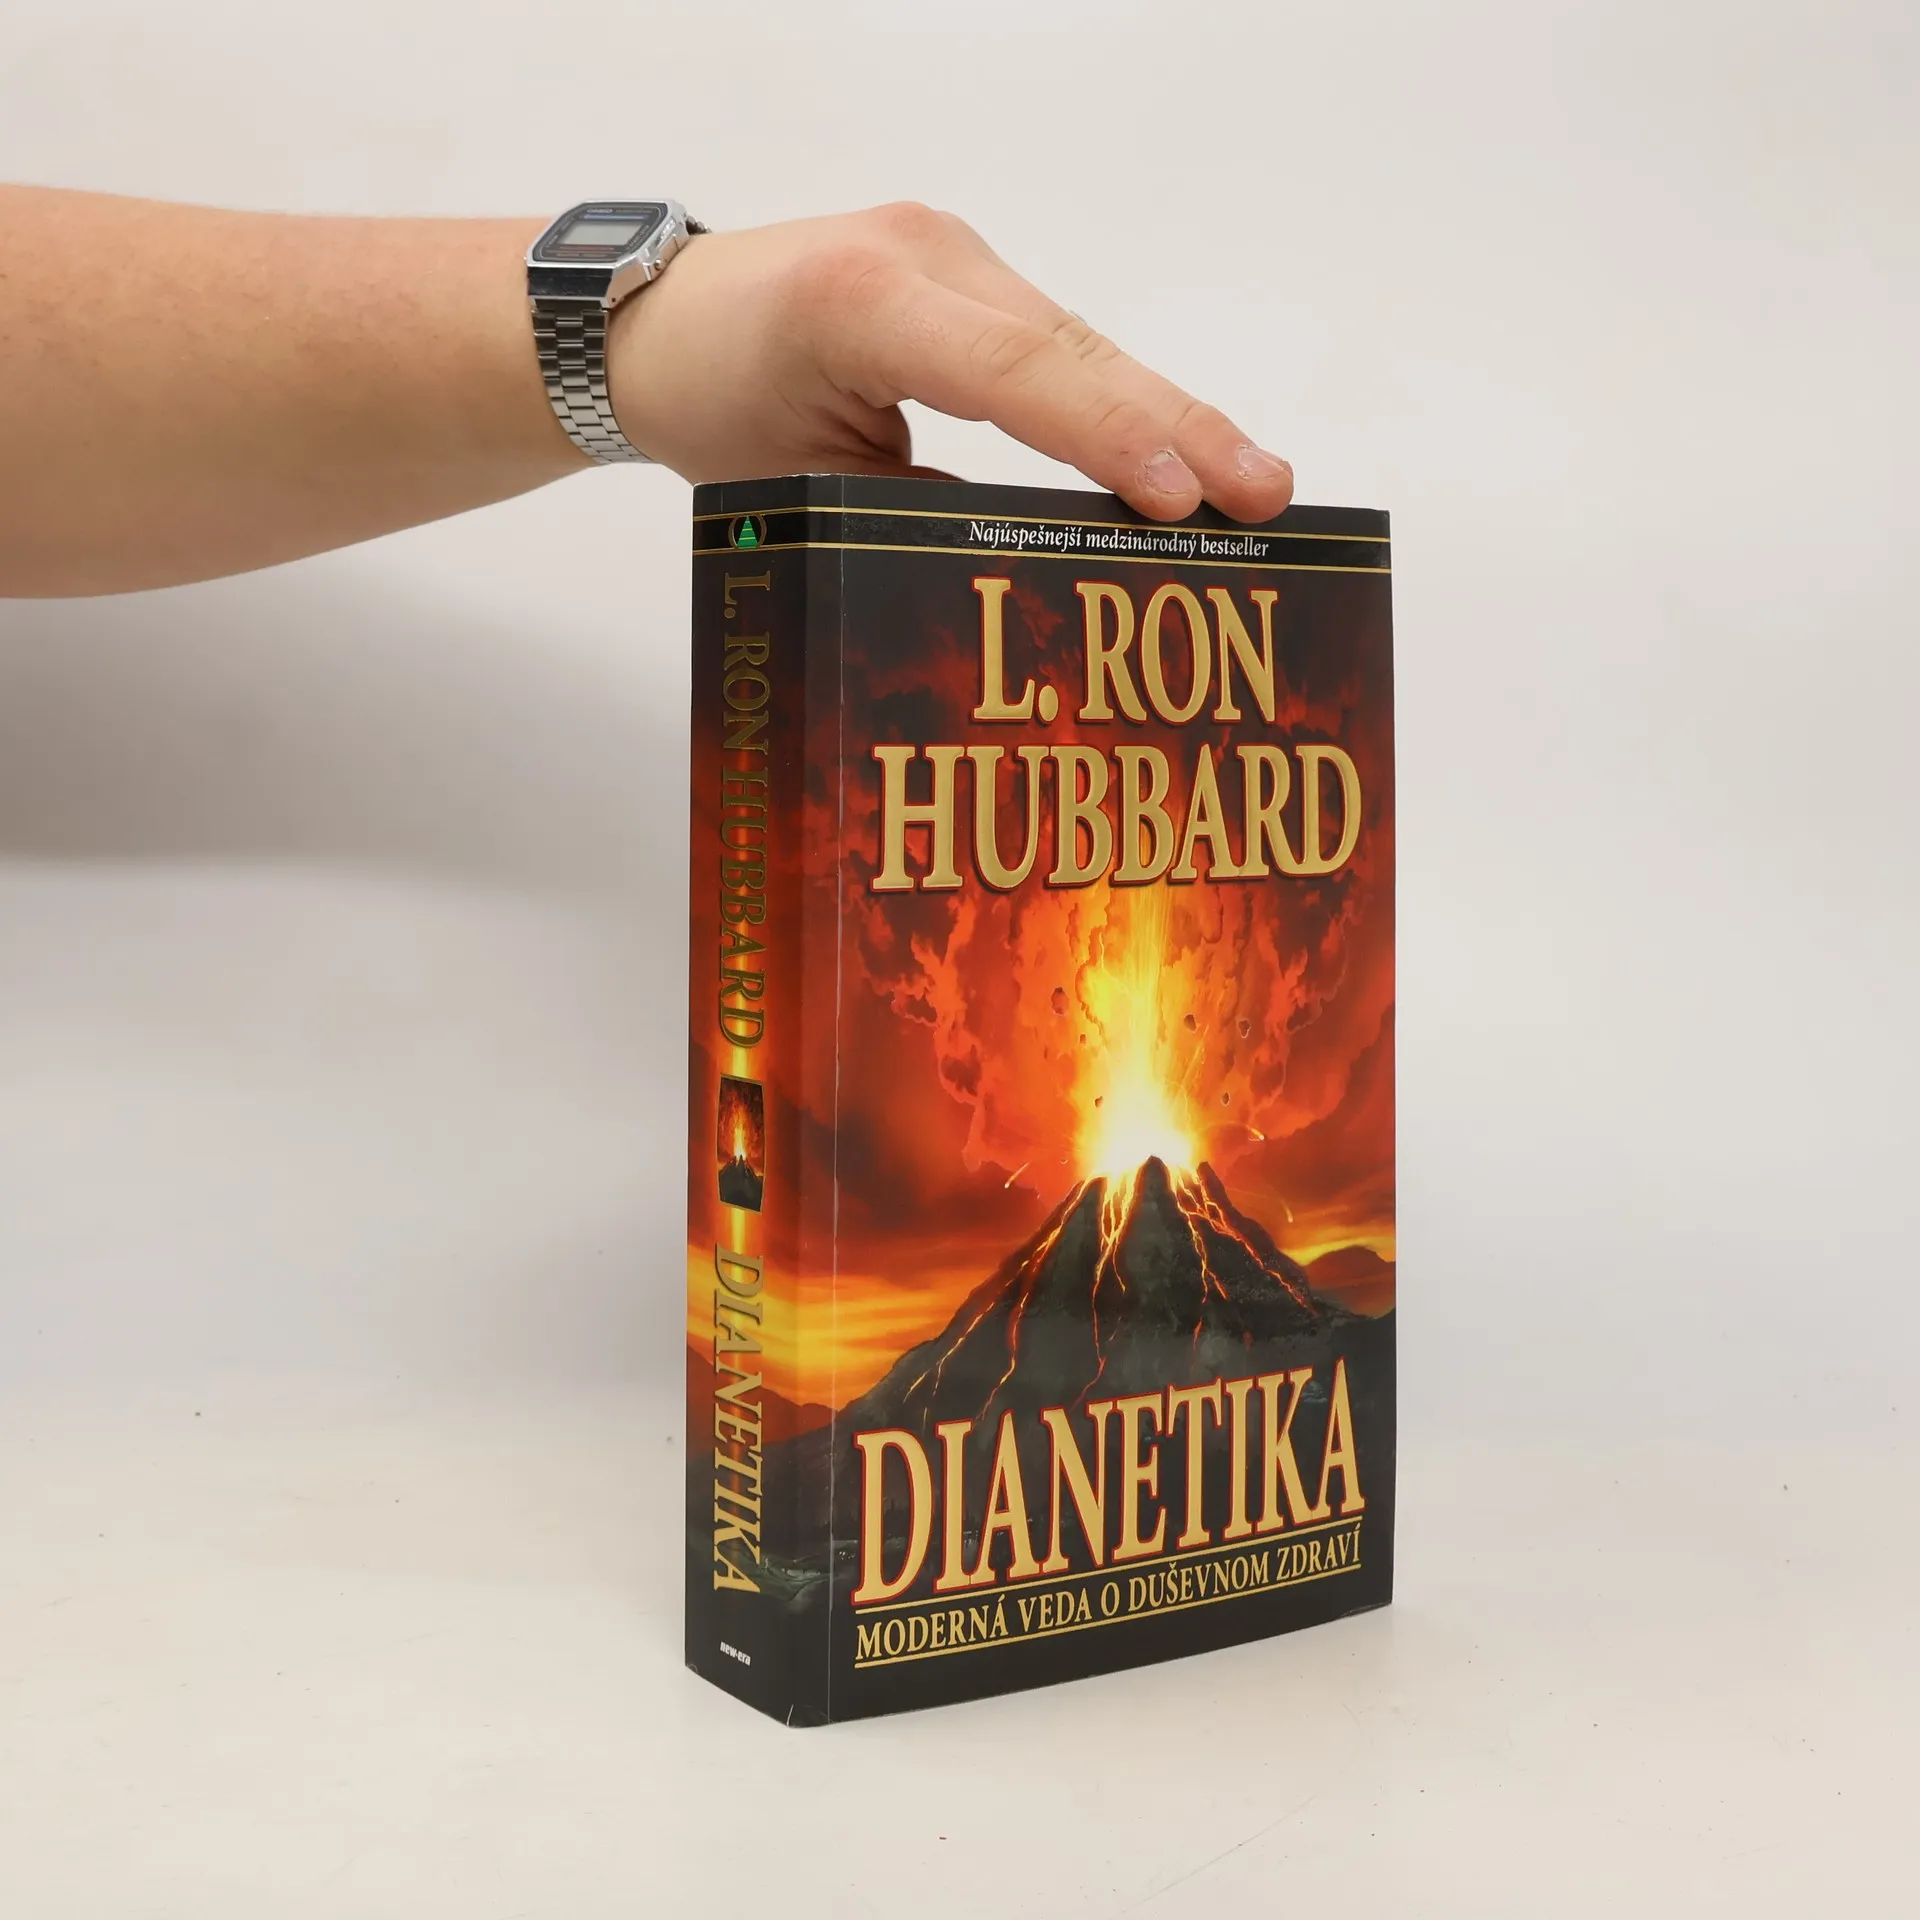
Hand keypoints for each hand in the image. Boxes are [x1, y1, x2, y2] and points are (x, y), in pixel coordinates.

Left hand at [606, 203, 1294, 524]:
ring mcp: (946, 252)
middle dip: (1177, 424)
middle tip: (1265, 493)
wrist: (654, 322)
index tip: (1181, 494)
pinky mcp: (962, 271)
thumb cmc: (713, 402)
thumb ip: (914, 510)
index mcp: (859, 300)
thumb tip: (1032, 561)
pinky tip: (1179, 444)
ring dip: (1164, 412)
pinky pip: (1055, 337)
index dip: (1105, 434)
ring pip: (1077, 340)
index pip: (1010, 371)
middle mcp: (917, 252)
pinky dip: (1116, 396)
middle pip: (1070, 346)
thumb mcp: (805, 483)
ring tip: (1249, 480)